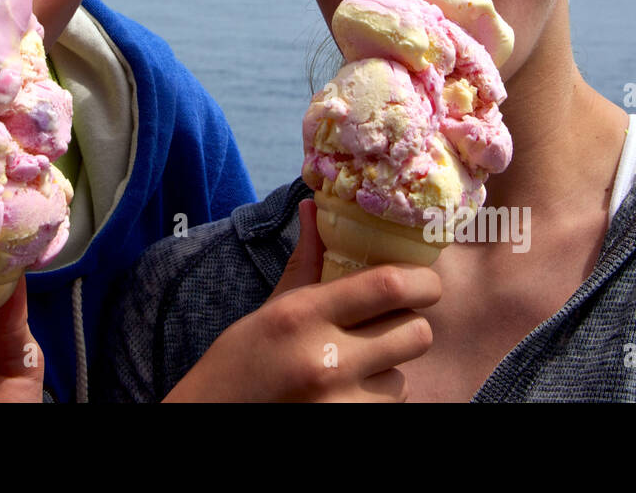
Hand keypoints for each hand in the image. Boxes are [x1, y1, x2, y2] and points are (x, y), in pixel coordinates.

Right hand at [163, 198, 439, 401]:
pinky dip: (378, 399)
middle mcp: (326, 360)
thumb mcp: (270, 310)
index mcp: (303, 315)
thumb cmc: (240, 364)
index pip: (390, 285)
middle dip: (410, 326)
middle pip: (416, 332)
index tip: (422, 283)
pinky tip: (347, 394)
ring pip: (405, 376)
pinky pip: (393, 407)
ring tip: (354, 368)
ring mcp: (340, 403)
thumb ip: (304, 264)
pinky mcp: (350, 427)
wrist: (212, 418)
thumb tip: (314, 208)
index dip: (422, 281)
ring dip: (390, 369)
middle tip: (388, 325)